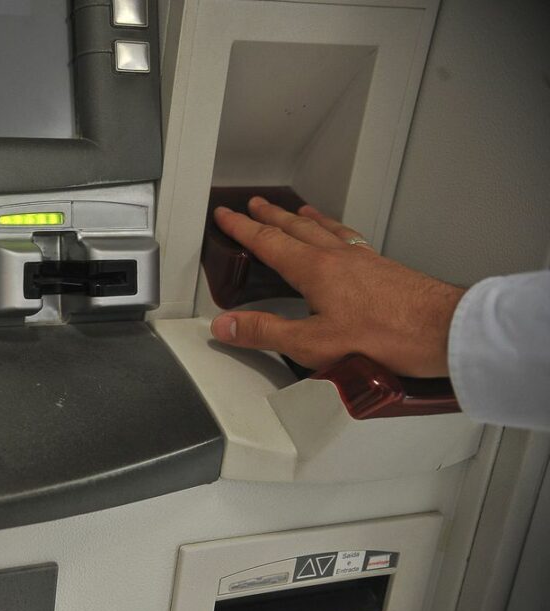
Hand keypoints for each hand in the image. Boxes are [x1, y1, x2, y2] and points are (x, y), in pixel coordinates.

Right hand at [209, 197, 464, 376]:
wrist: (445, 331)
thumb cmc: (385, 337)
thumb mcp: (313, 344)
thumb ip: (266, 333)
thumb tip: (226, 325)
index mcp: (315, 270)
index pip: (269, 242)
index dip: (242, 229)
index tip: (226, 216)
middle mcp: (339, 257)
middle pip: (296, 228)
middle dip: (271, 216)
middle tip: (255, 205)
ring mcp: (364, 260)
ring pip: (326, 229)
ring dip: (305, 219)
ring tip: (297, 210)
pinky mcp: (385, 269)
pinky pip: (351, 239)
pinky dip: (337, 231)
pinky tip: (344, 239)